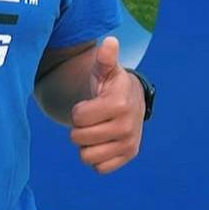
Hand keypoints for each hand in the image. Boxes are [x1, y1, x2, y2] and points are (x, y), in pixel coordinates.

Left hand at [69, 36, 144, 174]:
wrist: (130, 101)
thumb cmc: (110, 85)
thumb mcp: (105, 70)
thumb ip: (105, 58)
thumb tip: (110, 41)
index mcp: (119, 103)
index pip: (78, 118)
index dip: (78, 112)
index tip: (88, 105)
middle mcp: (127, 126)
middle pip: (79, 138)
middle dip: (79, 128)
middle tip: (91, 119)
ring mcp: (129, 143)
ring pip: (87, 156)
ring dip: (85, 144)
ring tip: (95, 131)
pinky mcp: (129, 155)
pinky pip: (100, 168)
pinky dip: (96, 158)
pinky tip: (102, 143)